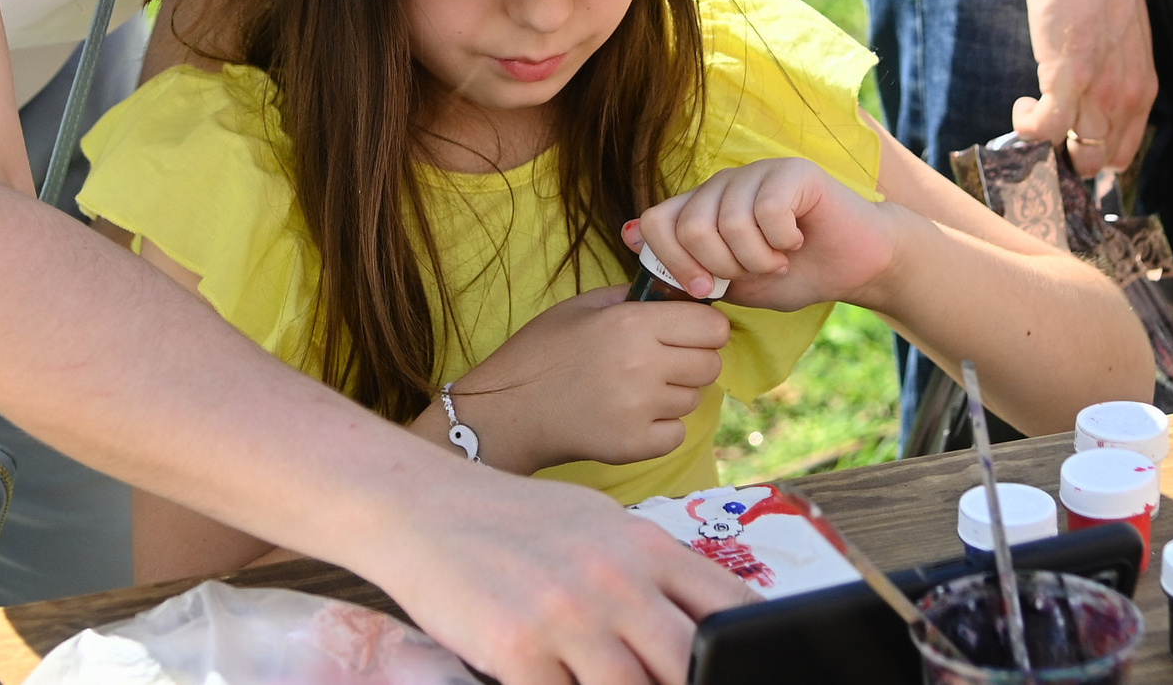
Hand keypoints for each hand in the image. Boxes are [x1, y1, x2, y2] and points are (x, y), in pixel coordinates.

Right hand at [363, 463, 755, 684]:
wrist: (422, 505)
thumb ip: (651, 571)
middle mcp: (615, 578)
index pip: (730, 606)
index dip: (750, 647)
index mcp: (644, 545)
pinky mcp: (516, 649)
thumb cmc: (514, 521)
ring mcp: (567, 615)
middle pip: (688, 661)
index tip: (750, 666)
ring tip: (610, 684)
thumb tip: (704, 620)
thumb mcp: (599, 527)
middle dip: (692, 683)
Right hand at [437, 285, 728, 474]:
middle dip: (694, 360)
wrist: (505, 411)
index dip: (704, 328)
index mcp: (633, 322)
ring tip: (635, 389)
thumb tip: (678, 294)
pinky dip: (661, 428)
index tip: (689, 333)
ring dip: (675, 394)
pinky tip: (631, 417)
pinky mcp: (633, 445)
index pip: (713, 326)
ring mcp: (639, 408)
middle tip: (663, 362)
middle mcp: (643, 364)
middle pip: (711, 364)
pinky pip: (677, 434)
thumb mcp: (582, 307)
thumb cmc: (541, 353)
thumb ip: (633, 297)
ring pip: (694, 399)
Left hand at [629, 158, 900, 312]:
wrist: (854, 266)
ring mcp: (757, 172)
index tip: (703, 288)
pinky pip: (768, 211)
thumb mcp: (733, 282)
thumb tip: (626, 233)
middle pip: (691, 226)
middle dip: (721, 266)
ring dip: (758, 258)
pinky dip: (782, 240)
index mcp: (703, 207)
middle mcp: (723, 183)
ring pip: (730, 222)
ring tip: (779, 258)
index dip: (671, 260)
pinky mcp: (793, 171)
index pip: (655, 221)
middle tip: (752, 271)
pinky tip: (797, 240)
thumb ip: (686, 266)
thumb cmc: (794, 273)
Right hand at [1012, 0, 1155, 175]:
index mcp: (1140, 90)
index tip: (1064, 143)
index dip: (1090, 157)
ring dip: (1046, 146)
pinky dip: (1027, 126)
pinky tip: (1023, 103)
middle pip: (1097, 163)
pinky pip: (1045, 129)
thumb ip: (1106, 71)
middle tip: (1042, 132)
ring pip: (1075, 156)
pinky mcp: (1068, 78)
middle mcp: (1125, 99)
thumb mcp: (1116, 40)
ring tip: (1031, 113)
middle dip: (1066, 158)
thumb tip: (1080, 91)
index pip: (1120, 154)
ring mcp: (1099, 92)